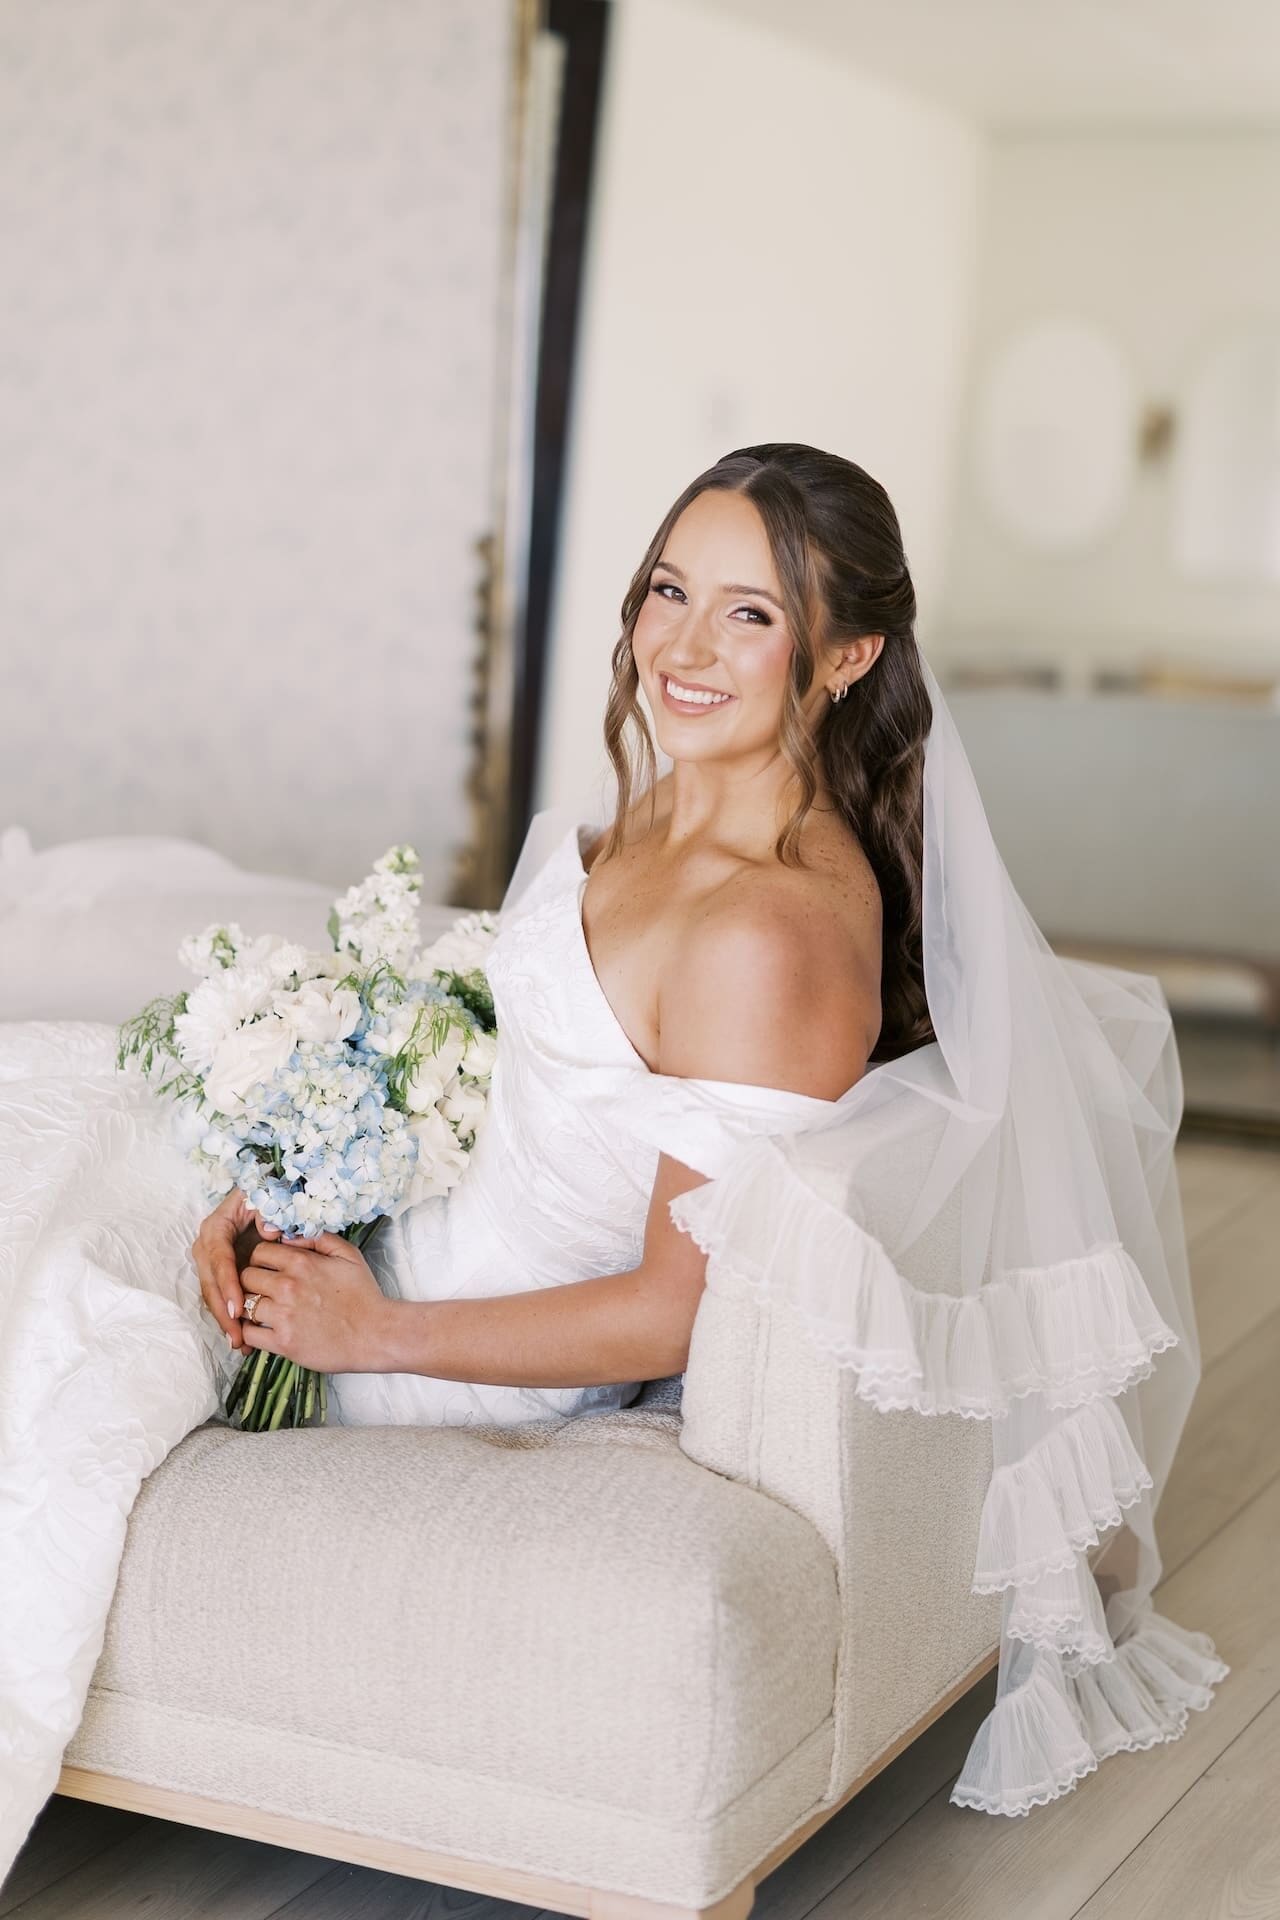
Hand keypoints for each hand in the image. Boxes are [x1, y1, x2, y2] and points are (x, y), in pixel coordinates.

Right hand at [191, 1186, 260, 1351]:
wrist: (263, 1200)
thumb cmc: (265, 1198)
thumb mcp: (266, 1198)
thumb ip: (268, 1212)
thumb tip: (271, 1234)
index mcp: (216, 1227)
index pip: (219, 1259)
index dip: (228, 1284)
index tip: (239, 1308)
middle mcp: (207, 1247)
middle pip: (211, 1284)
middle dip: (223, 1312)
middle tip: (238, 1337)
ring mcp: (212, 1263)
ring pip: (214, 1296)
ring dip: (225, 1321)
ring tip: (240, 1344)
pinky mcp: (220, 1274)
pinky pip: (222, 1298)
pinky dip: (230, 1318)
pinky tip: (242, 1338)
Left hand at [238, 1221, 392, 1373]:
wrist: (376, 1335)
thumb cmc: (364, 1296)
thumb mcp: (349, 1255)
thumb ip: (319, 1239)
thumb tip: (291, 1237)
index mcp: (302, 1263)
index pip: (259, 1252)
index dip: (262, 1259)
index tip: (269, 1268)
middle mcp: (288, 1286)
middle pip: (245, 1276)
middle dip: (252, 1281)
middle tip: (264, 1290)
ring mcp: (283, 1315)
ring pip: (244, 1304)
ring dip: (250, 1307)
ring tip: (264, 1310)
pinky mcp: (282, 1342)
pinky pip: (248, 1333)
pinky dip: (251, 1331)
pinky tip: (263, 1330)